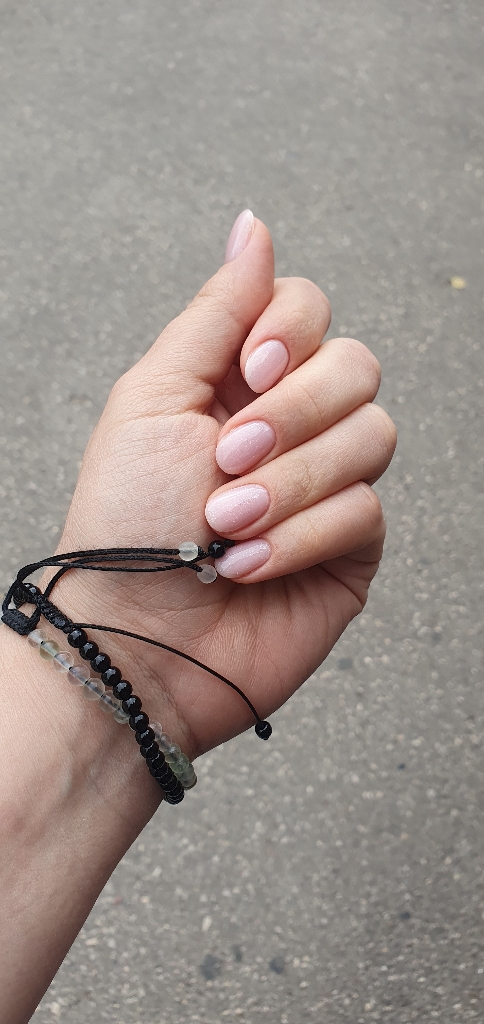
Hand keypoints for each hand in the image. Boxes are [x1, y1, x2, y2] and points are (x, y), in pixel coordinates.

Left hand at [56, 212, 395, 760]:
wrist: (131, 639)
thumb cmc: (124, 521)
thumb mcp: (154, 397)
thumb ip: (216, 312)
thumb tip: (254, 224)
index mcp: (239, 381)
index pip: (310, 310)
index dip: (291, 332)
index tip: (245, 374)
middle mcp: (291, 425)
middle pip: (357, 366)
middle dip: (291, 415)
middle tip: (225, 463)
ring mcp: (326, 485)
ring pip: (373, 436)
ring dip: (291, 481)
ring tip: (227, 525)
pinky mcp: (351, 547)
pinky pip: (366, 510)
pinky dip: (302, 536)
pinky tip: (249, 566)